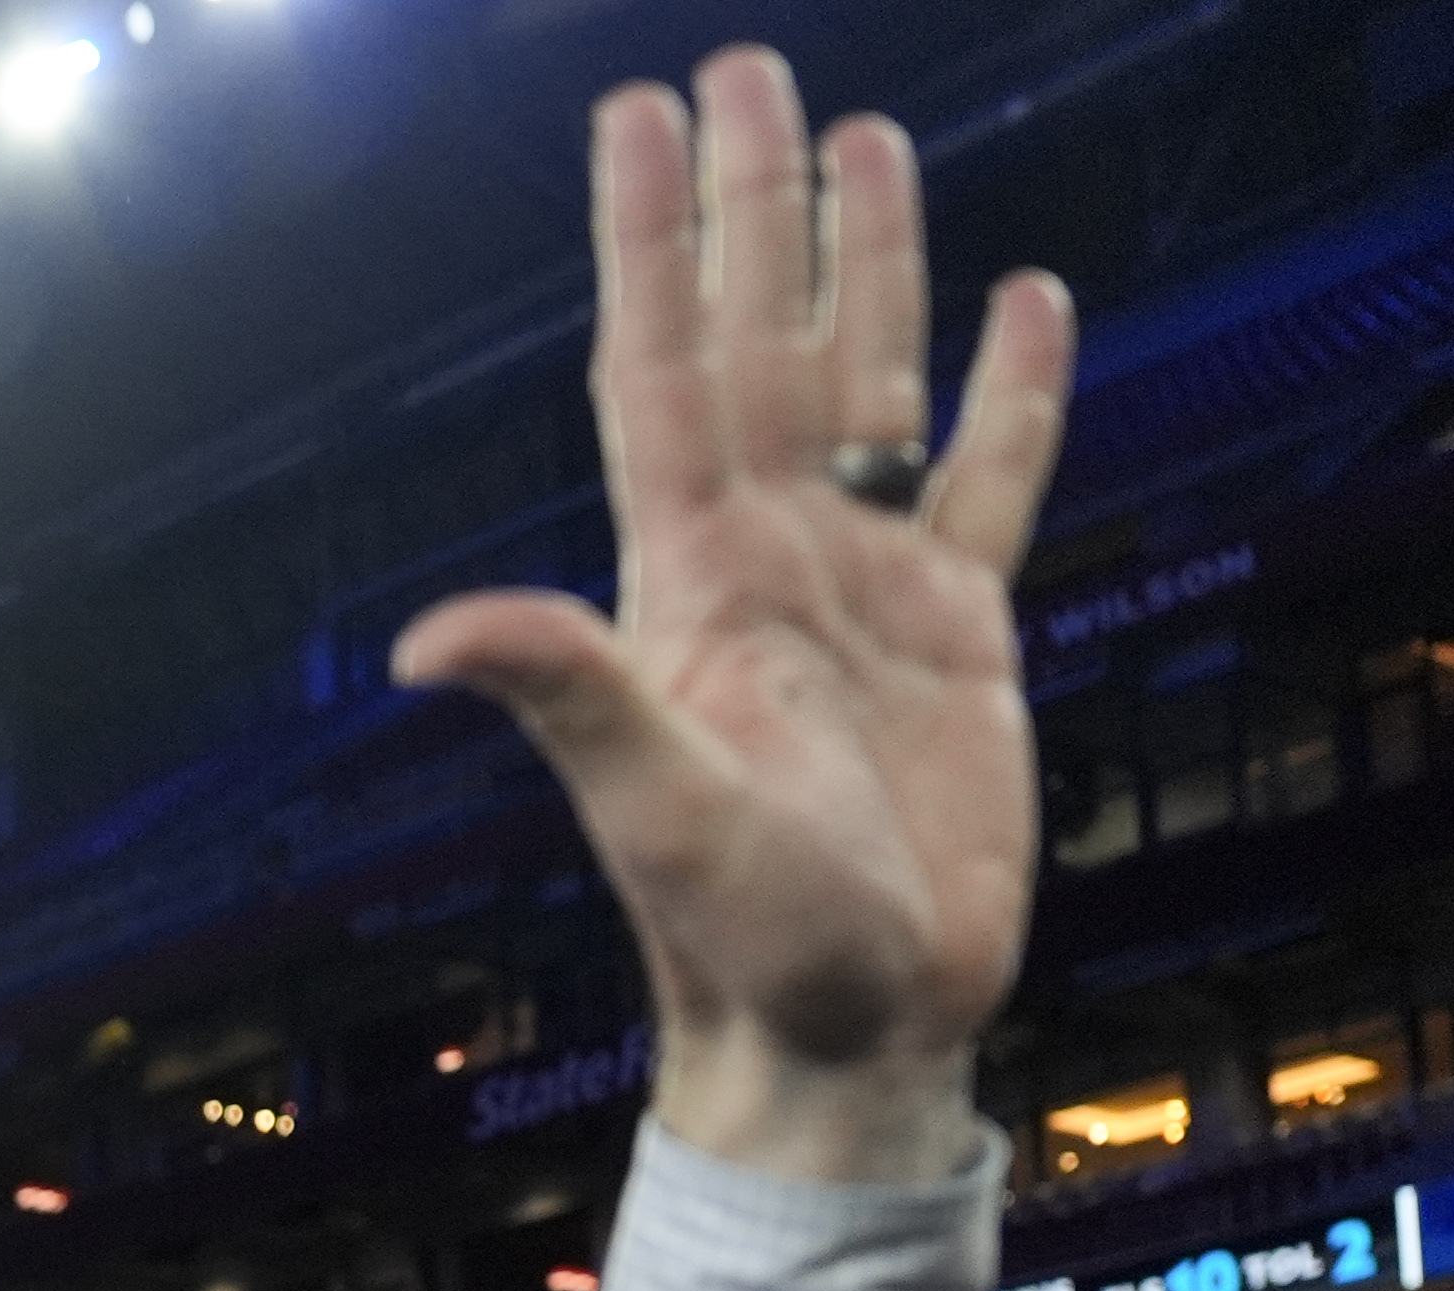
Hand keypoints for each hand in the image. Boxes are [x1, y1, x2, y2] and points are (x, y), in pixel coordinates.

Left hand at [393, 58, 1069, 1183]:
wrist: (846, 1032)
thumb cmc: (740, 939)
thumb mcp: (651, 809)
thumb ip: (565, 700)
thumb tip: (429, 639)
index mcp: (688, 580)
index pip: (662, 368)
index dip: (649, 243)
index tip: (636, 114)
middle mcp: (769, 560)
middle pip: (760, 341)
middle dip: (751, 210)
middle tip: (746, 73)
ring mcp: (867, 589)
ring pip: (867, 385)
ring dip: (866, 267)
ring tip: (870, 142)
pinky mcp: (963, 636)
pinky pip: (989, 483)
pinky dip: (1012, 393)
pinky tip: (1025, 301)